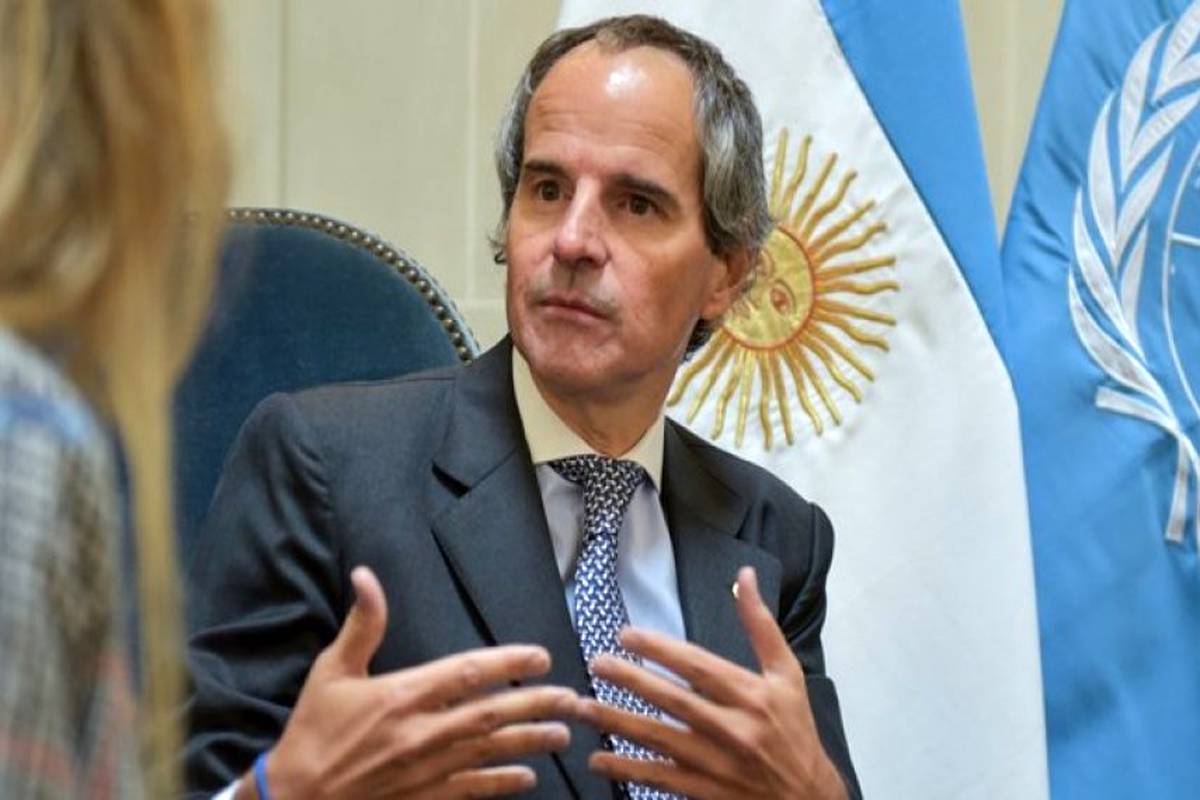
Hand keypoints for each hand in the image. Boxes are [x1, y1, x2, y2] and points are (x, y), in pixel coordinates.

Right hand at [238, 566, 574, 798]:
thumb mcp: (332, 671)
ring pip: (491, 752)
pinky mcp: (425, 798)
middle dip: (537, 704)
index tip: (540, 657)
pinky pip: (473, 789)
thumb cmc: (313, 731)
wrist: (295, 798)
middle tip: (572, 698)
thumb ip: (362, 625)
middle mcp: (423, 732)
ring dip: (531, 742)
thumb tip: (366, 577)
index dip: (509, 664)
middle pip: (492, 714)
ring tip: (564, 734)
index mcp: (403, 695)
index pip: (468, 673)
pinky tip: (529, 777)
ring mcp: (427, 769)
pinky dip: (502, 782)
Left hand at [574, 567, 845, 799]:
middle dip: (630, 680)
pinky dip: (627, 769)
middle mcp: (734, 728)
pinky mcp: (705, 792)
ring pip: (659, 740)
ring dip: (617, 722)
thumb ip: (761, 624)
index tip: (626, 635)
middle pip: (673, 701)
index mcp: (752, 695)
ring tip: (582, 706)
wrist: (809, 798)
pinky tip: (598, 759)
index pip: (698, 667)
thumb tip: (743, 576)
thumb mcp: (786, 675)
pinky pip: (659, 778)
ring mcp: (717, 764)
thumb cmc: (796, 730)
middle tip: (596, 663)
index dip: (660, 650)